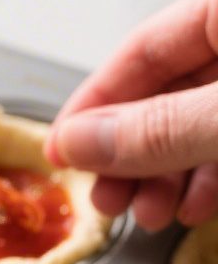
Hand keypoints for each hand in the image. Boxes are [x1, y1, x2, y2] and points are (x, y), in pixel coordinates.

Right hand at [46, 0, 217, 230]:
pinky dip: (206, 179)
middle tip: (106, 198)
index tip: (61, 152)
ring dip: (165, 178)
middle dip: (131, 155)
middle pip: (167, 91)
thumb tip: (82, 141)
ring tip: (150, 216)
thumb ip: (159, 130)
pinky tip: (192, 208)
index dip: (96, 104)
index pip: (144, 48)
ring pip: (196, 125)